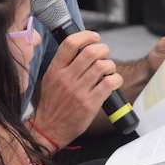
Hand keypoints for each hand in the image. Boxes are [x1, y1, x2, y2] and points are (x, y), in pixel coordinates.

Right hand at [34, 30, 122, 147]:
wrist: (49, 128)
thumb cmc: (52, 104)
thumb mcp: (51, 79)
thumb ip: (64, 64)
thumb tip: (82, 49)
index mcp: (56, 70)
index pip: (70, 44)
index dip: (86, 36)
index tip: (94, 37)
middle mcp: (66, 78)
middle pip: (90, 52)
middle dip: (103, 49)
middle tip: (104, 55)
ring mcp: (78, 91)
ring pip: (102, 66)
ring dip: (110, 65)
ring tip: (109, 71)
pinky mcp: (90, 103)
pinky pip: (109, 84)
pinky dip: (116, 79)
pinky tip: (113, 82)